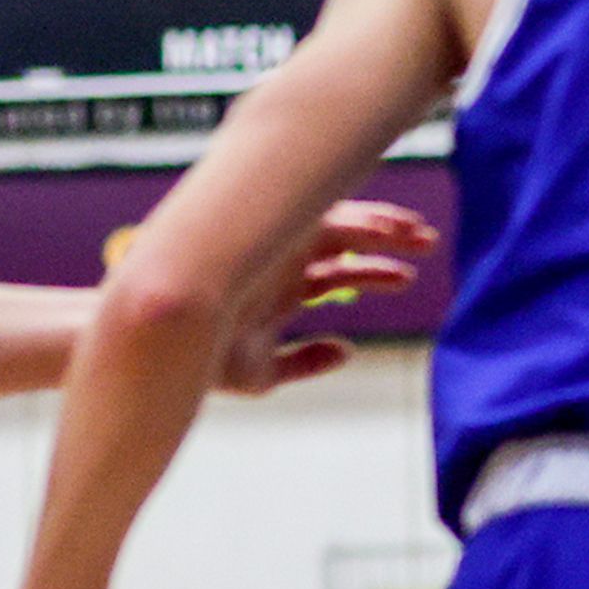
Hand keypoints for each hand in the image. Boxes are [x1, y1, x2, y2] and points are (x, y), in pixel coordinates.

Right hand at [215, 200, 433, 394]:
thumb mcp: (261, 374)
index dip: (372, 271)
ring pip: (337, 224)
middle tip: (429, 241)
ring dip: (381, 225)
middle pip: (344, 242)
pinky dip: (356, 216)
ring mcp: (273, 247)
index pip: (336, 272)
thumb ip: (303, 363)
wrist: (159, 342)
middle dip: (387, 240)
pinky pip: (318, 214)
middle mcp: (279, 264)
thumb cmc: (198, 362)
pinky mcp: (268, 234)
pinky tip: (388, 223)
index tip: (408, 275)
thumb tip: (347, 350)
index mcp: (278, 291)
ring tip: (420, 234)